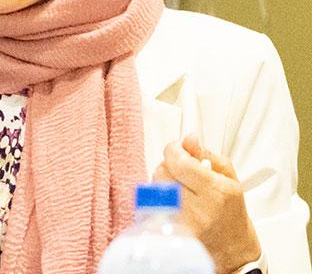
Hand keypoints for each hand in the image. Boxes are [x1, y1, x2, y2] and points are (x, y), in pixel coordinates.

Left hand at [153, 134, 260, 273]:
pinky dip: (160, 197)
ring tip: (180, 187)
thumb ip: (206, 154)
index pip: (179, 161)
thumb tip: (189, 138)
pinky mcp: (171, 231)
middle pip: (163, 171)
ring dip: (164, 181)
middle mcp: (197, 209)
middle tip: (181, 170)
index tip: (178, 148)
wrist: (233, 249)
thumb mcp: (228, 177)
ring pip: (155, 186)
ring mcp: (182, 223)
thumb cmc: (230, 212)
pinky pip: (154, 203)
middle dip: (169, 165)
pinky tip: (174, 200)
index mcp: (215, 192)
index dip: (174, 148)